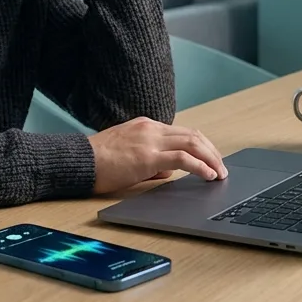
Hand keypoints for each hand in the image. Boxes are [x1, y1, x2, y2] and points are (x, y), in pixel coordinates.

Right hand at [88, 117, 227, 194]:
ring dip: (211, 158)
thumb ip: (151, 161)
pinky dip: (200, 166)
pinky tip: (208, 175)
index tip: (212, 158)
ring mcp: (150, 140)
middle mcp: (151, 128)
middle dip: (212, 151)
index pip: (182, 132)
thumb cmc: (97, 161)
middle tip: (222, 167)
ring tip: (220, 173)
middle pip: (193, 135)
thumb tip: (170, 172)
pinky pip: (183, 159)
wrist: (78, 161)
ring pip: (193, 143)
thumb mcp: (127, 155)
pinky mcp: (148, 156)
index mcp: (146, 126)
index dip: (202, 145)